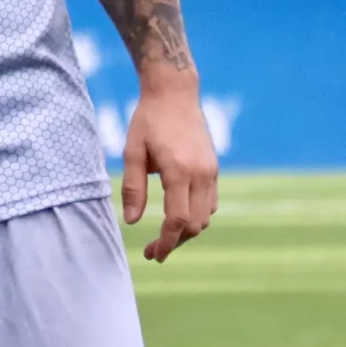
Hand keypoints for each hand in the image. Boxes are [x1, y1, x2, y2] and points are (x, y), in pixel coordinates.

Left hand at [122, 78, 219, 262]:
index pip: (177, 220)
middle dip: (175, 242)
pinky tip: (179, 217)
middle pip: (195, 224)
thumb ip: (133, 187)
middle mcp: (200, 173)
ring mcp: (211, 171)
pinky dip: (197, 216)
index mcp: (178, 170)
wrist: (175, 92)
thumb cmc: (148, 120)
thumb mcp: (132, 151)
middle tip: (152, 251)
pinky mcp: (214, 168)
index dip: (165, 241)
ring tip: (164, 237)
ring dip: (187, 231)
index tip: (152, 254)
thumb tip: (131, 222)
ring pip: (206, 216)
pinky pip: (211, 203)